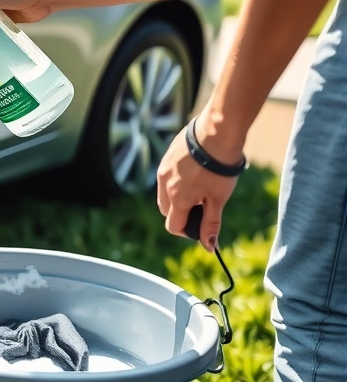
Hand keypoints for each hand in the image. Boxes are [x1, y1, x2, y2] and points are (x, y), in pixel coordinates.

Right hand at [156, 117, 242, 251]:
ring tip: (199, 187)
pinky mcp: (166, 157)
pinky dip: (176, 181)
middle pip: (166, 211)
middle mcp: (164, 186)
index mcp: (177, 200)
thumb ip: (211, 224)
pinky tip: (195, 173)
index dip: (187, 231)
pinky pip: (166, 176)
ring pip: (164, 193)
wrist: (216, 134)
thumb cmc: (219, 169)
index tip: (201, 225)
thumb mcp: (218, 199)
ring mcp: (163, 170)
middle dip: (181, 214)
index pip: (173, 226)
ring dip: (177, 197)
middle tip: (201, 206)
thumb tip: (209, 247)